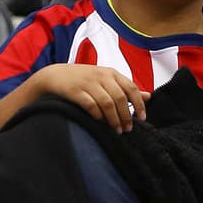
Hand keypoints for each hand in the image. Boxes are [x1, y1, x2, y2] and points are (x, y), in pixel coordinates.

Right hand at [34, 64, 148, 131]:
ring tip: (117, 130)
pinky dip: (97, 115)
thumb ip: (125, 88)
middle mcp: (101, 76)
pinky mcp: (75, 91)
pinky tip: (100, 122)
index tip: (142, 118)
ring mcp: (87, 83)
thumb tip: (148, 96)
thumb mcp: (106, 79)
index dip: (139, 104)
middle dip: (126, 115)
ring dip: (114, 119)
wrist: (55, 75)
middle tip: (128, 129)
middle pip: (120, 97)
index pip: (131, 88)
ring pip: (107, 102)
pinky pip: (90, 105)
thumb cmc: (84, 79)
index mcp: (111, 73)